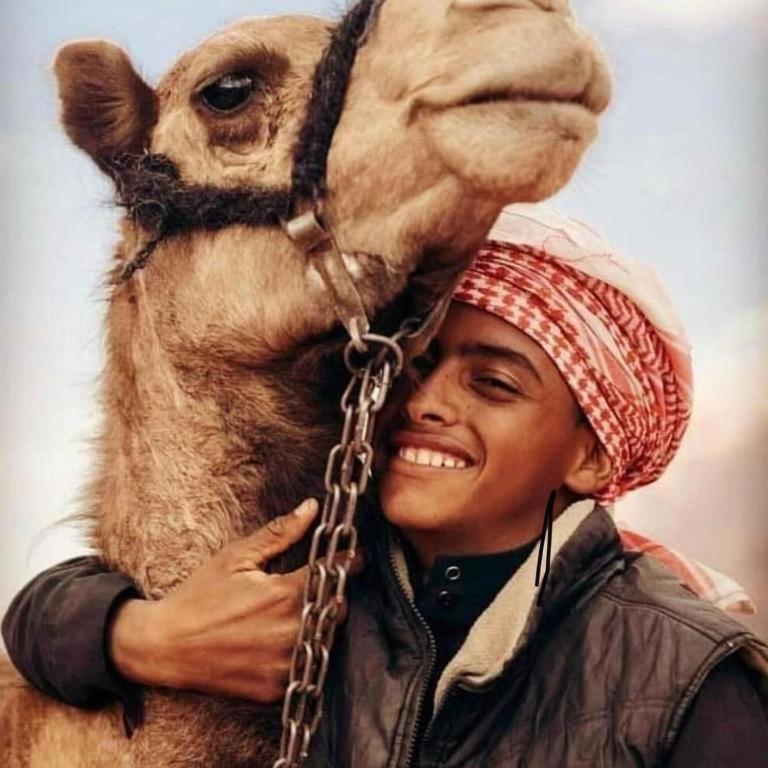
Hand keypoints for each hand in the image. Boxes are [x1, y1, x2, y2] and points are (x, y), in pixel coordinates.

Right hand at [109, 498, 360, 701]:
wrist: (165, 646)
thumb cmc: (200, 595)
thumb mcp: (237, 556)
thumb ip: (280, 533)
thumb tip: (312, 507)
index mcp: (285, 595)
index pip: (338, 572)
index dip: (351, 560)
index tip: (355, 555)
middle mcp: (290, 632)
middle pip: (340, 609)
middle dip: (338, 593)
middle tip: (327, 583)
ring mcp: (284, 666)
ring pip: (328, 641)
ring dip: (325, 625)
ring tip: (308, 611)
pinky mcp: (275, 690)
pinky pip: (307, 670)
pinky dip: (306, 654)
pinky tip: (290, 639)